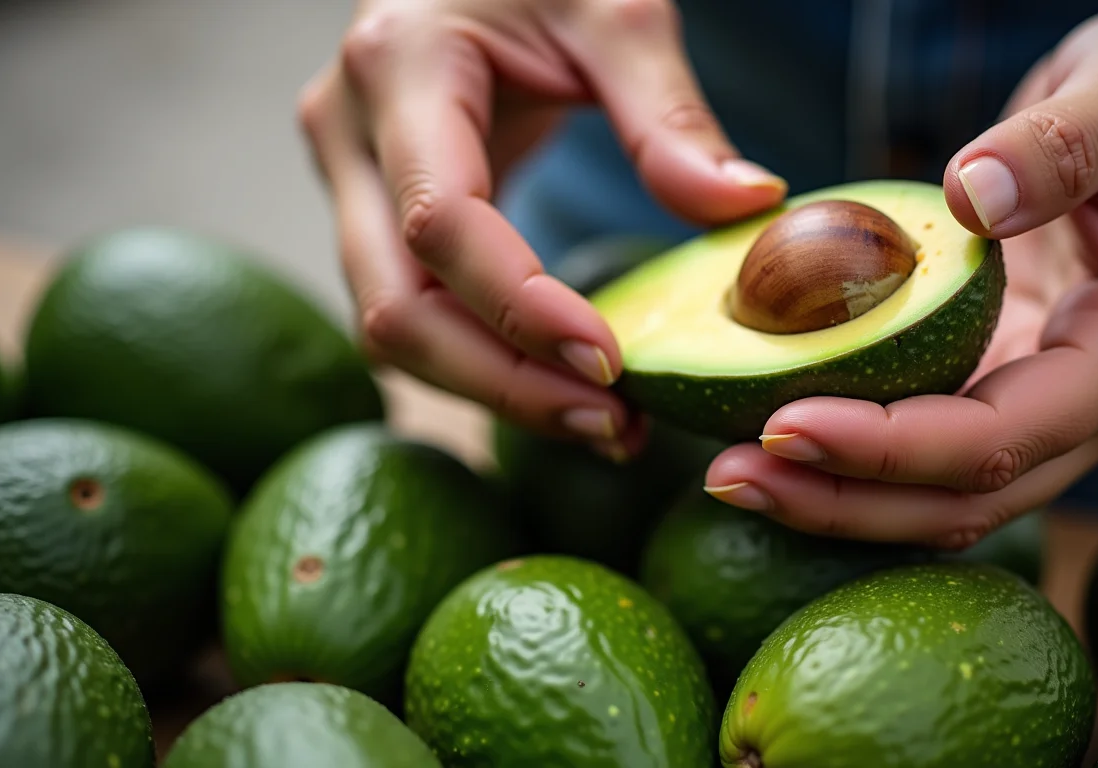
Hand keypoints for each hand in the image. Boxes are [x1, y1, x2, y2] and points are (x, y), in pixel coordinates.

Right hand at [298, 0, 786, 455]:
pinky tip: (561, 386)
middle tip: (612, 424)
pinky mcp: (374, 210)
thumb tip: (749, 208)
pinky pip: (415, 310)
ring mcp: (348, 176)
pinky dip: (483, 362)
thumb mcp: (615, 6)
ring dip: (492, 390)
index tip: (613, 363)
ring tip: (602, 422)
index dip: (520, 307)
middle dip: (502, 382)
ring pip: (392, 327)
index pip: (440, 222)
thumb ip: (669, 113)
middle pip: (395, 304)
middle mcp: (348, 131)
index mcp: (399, 65)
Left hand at [704, 5, 1097, 546]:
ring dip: (834, 497)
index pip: (1001, 438)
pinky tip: (770, 438)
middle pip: (963, 497)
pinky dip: (850, 458)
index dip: (890, 448)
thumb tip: (974, 197)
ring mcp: (1051, 409)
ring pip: (939, 496)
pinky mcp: (1006, 388)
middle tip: (726, 475)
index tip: (783, 425)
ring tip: (728, 473)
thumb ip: (1063, 143)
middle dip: (842, 499)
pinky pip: (924, 452)